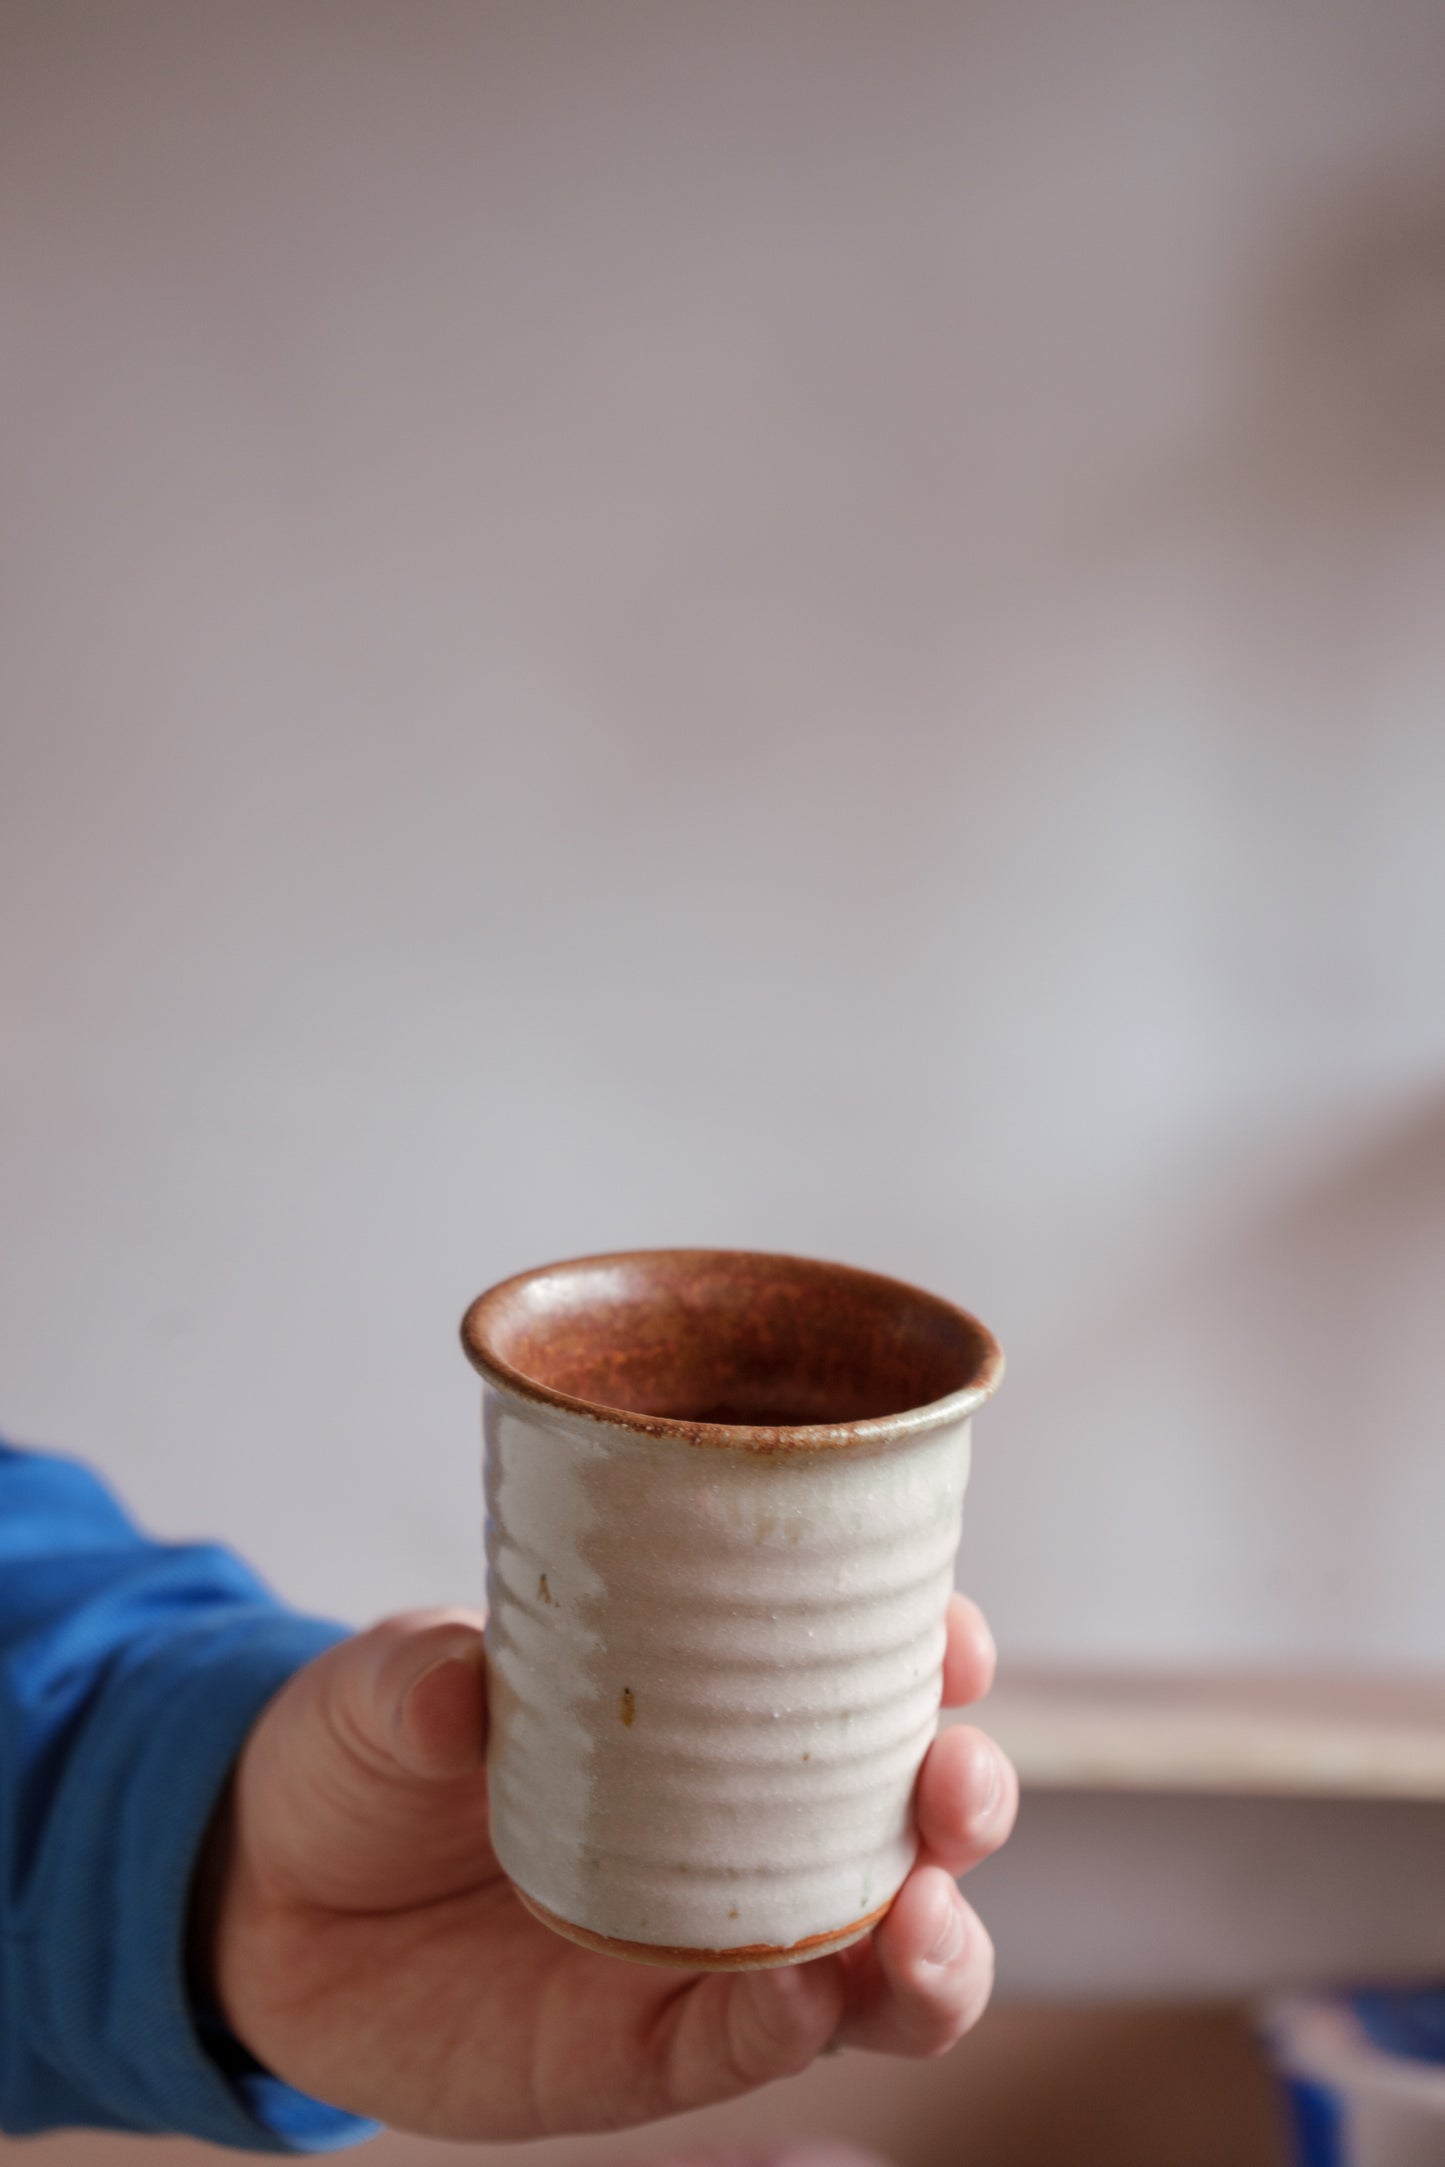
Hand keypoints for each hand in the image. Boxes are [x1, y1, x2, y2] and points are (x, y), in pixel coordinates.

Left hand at [207, 1593, 1017, 2141]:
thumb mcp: (384, 1689)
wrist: (278, 1903)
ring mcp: (719, 1944)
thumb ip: (419, 1681)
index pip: (871, 1667)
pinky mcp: (658, 2050)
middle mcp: (753, 1824)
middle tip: (948, 1783)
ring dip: (936, 1947)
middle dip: (969, 1800)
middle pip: (917, 1822)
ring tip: (913, 1919)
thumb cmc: (371, 1753)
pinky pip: (758, 2046)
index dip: (940, 1647)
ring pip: (886, 1965)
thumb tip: (459, 1691)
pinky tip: (802, 1993)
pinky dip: (800, 2024)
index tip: (949, 1636)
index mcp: (723, 1702)